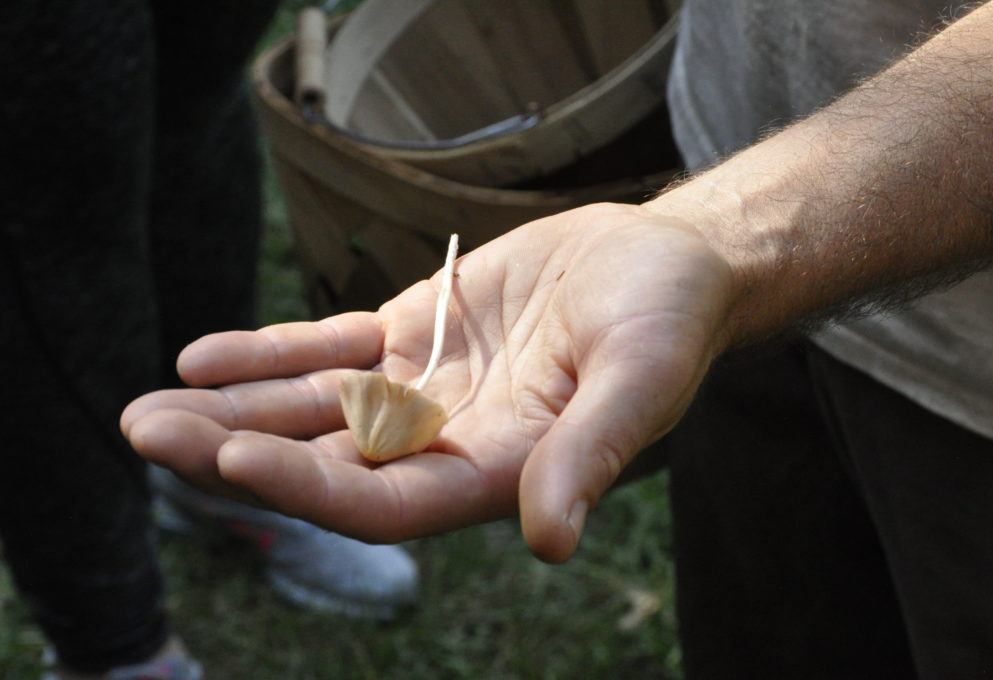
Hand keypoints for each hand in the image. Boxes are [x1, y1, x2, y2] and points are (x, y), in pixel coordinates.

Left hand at [121, 202, 735, 561]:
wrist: (663, 262)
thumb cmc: (668, 320)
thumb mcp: (641, 380)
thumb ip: (591, 454)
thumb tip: (552, 540)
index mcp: (500, 473)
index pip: (388, 501)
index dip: (311, 486)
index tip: (234, 455)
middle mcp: (448, 443)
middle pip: (328, 462)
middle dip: (237, 452)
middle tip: (148, 435)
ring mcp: (423, 390)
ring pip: (314, 408)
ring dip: (233, 407)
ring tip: (148, 407)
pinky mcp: (412, 336)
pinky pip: (329, 350)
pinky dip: (270, 353)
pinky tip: (203, 356)